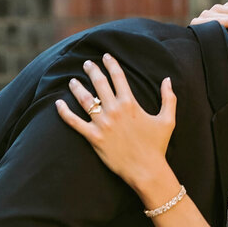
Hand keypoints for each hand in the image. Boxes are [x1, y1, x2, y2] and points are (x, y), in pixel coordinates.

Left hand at [55, 55, 176, 196]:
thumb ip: (168, 98)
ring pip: (84, 99)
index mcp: (130, 103)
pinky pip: (74, 122)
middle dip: (91, 70)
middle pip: (99, 83)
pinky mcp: (93, 137)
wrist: (146, 170)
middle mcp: (114, 110)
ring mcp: (102, 123)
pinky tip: (58, 103)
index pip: (118, 76)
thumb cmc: (157, 146)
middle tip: (86, 64)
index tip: (105, 56)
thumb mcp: (167, 120)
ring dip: (76, 87)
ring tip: (72, 81)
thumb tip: (168, 80)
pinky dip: (64, 112)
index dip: (111, 64)